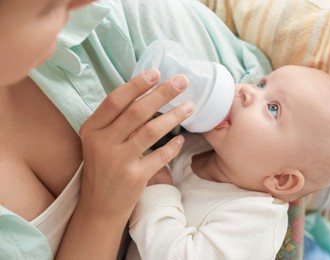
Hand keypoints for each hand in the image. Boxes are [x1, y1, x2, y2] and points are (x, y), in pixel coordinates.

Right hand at [78, 68, 192, 218]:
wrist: (99, 207)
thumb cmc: (103, 168)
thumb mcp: (99, 142)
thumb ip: (115, 121)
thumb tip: (145, 94)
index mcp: (92, 129)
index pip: (115, 100)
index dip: (137, 85)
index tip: (156, 72)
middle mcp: (102, 143)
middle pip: (137, 111)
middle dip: (162, 93)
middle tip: (183, 81)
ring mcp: (118, 161)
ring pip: (151, 131)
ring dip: (174, 116)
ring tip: (190, 106)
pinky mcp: (134, 178)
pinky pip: (160, 156)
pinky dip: (173, 147)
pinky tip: (181, 140)